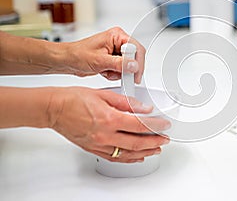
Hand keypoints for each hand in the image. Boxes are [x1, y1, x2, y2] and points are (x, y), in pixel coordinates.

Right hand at [48, 87, 169, 162]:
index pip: (139, 125)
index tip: (164, 125)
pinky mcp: (93, 149)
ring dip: (145, 152)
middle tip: (165, 139)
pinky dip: (128, 159)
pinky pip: (114, 158)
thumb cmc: (74, 99)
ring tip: (156, 149)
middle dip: (154, 142)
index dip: (155, 126)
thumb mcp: (104, 94)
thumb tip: (144, 108)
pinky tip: (137, 157)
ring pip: (127, 154)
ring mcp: (98, 144)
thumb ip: (127, 102)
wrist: (54, 109)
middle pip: (136, 143)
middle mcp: (104, 135)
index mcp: (109, 118)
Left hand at [64, 27, 144, 82]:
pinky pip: (122, 69)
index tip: (134, 73)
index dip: (137, 62)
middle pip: (134, 57)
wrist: (67, 61)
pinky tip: (104, 71)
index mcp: (116, 35)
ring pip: (129, 65)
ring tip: (107, 71)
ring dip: (119, 72)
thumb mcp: (99, 60)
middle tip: (121, 75)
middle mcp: (118, 41)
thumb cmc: (77, 55)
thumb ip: (119, 63)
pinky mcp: (113, 59)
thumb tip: (133, 65)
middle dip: (127, 69)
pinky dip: (114, 74)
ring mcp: (116, 51)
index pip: (136, 47)